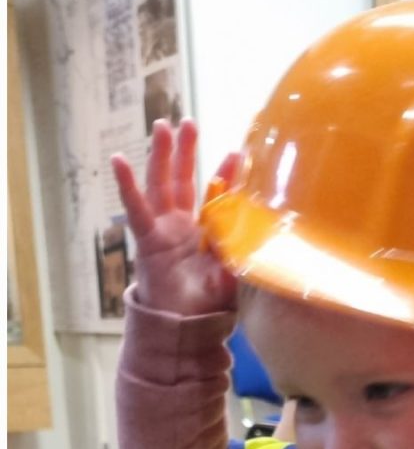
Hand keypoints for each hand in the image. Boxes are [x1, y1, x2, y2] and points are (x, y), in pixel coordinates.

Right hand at [110, 118, 244, 318]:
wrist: (184, 326)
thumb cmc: (207, 303)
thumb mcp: (232, 277)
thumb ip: (241, 256)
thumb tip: (260, 243)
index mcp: (203, 232)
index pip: (214, 196)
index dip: (225, 176)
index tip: (239, 153)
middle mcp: (180, 225)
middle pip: (182, 180)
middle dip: (185, 151)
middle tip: (188, 122)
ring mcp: (162, 229)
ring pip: (160, 184)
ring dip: (161, 156)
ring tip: (162, 127)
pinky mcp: (146, 239)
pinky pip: (136, 209)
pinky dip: (127, 185)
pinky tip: (119, 160)